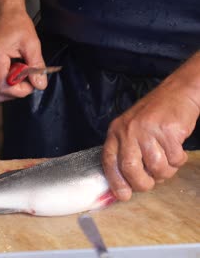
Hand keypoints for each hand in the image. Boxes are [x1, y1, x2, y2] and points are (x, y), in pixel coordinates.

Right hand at [0, 7, 45, 101]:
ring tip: (22, 73)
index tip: (32, 83)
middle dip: (15, 92)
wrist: (4, 14)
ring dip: (11, 88)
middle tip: (28, 80)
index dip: (20, 91)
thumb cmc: (17, 25)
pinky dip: (7, 81)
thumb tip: (40, 85)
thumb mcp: (32, 44)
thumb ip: (36, 66)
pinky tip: (15, 69)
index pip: (3, 87)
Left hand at [102, 54, 199, 200]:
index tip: (123, 195)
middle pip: (130, 168)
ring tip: (167, 163)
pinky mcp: (169, 130)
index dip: (115, 182)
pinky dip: (178, 161)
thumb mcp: (132, 130)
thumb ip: (127, 152)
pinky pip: (174, 158)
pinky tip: (177, 150)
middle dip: (142, 183)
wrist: (179, 92)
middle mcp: (129, 130)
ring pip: (156, 167)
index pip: (109, 161)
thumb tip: (125, 185)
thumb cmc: (155, 116)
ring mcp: (148, 129)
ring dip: (165, 172)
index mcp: (116, 132)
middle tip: (151, 183)